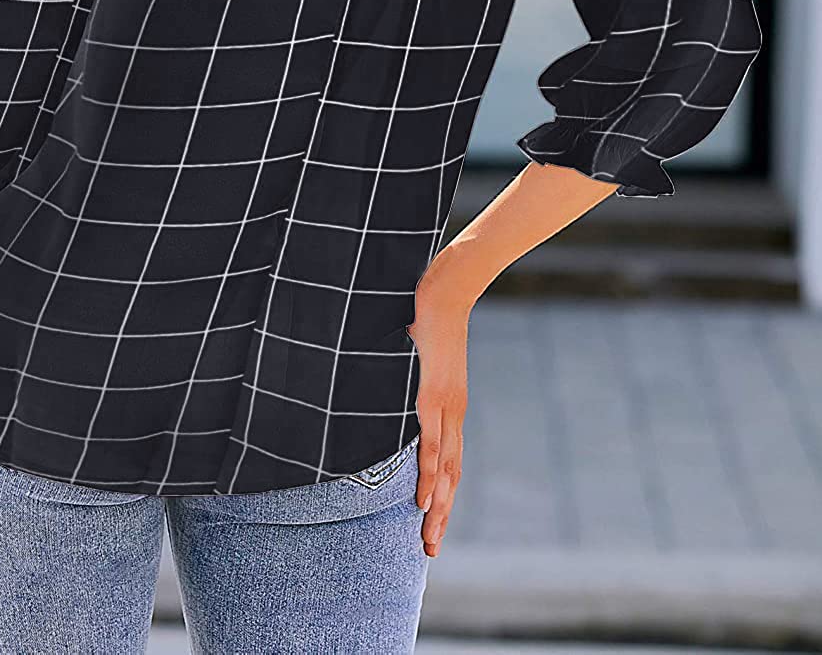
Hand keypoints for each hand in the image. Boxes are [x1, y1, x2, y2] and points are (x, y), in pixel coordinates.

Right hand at [405, 276, 470, 556]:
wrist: (447, 289)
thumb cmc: (429, 319)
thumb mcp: (419, 357)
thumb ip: (409, 377)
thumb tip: (388, 383)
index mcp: (449, 407)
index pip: (449, 463)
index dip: (442, 496)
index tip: (431, 525)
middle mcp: (452, 413)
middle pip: (450, 476)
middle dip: (440, 515)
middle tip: (429, 550)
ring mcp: (445, 404)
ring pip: (443, 468)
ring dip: (435, 506)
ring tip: (426, 535)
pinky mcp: (434, 394)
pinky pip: (430, 440)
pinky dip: (428, 472)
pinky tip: (421, 497)